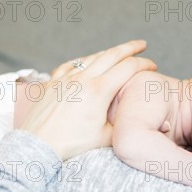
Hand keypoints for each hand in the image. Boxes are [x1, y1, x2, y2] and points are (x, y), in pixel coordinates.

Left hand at [19, 40, 156, 159]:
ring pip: (91, 57)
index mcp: (99, 91)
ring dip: (108, 53)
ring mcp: (65, 79)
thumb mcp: (108, 138)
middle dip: (130, 47)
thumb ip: (125, 124)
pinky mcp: (51, 84)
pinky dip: (82, 62)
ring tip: (118, 54)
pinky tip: (86, 63)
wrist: (38, 147)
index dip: (144, 64)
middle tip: (143, 44)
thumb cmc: (72, 145)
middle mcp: (82, 79)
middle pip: (112, 54)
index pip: (128, 68)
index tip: (153, 66)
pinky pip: (70, 65)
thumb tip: (140, 121)